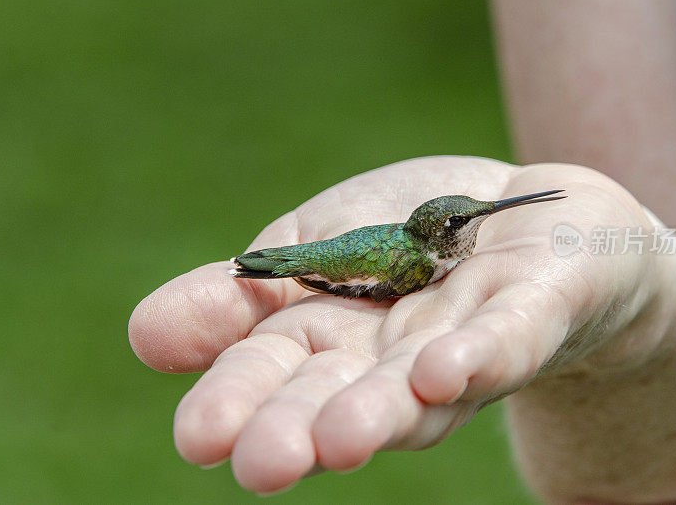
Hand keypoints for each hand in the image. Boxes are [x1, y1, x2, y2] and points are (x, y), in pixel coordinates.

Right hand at [127, 156, 670, 494]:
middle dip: (301, 426)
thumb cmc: (407, 230)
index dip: (237, 400)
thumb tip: (144, 332)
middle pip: (340, 394)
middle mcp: (390, 359)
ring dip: (379, 409)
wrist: (520, 210)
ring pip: (418, 387)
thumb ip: (243, 291)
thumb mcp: (313, 243)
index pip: (273, 371)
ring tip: (342, 438)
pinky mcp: (531, 313)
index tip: (198, 436)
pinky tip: (439, 371)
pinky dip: (474, 356)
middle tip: (263, 464)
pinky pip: (505, 339)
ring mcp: (462, 341)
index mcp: (330, 338)